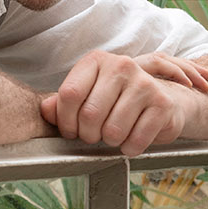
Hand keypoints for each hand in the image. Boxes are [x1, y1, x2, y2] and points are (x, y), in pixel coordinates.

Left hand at [39, 51, 207, 155]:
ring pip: (112, 131)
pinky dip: (130, 147)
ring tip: (117, 133)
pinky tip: (133, 138)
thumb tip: (45, 110)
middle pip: (89, 115)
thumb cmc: (119, 100)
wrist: (162, 102)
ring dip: (111, 142)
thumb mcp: (88, 96)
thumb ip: (62, 103)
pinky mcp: (162, 104)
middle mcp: (121, 65)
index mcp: (98, 60)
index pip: (69, 94)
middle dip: (89, 135)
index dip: (65, 121)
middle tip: (96, 135)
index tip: (71, 130)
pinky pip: (134, 140)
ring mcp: (144, 83)